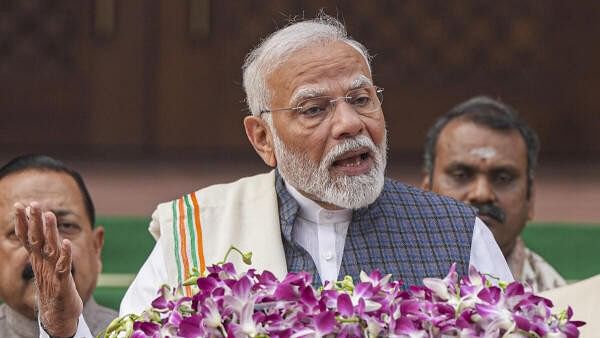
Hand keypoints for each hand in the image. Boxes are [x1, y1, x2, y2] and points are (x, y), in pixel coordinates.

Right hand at [14, 202, 81, 337]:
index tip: (21, 205)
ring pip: (49, 249)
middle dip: (34, 221)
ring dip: (49, 232)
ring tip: (49, 215)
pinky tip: (66, 243)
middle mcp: (43, 264)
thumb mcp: (60, 266)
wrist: (57, 315)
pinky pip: (62, 267)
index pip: (30, 238)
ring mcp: (52, 273)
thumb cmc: (60, 288)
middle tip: (32, 204)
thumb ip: (66, 248)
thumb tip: (93, 232)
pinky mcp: (63, 283)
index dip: (25, 222)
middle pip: (37, 240)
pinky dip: (65, 255)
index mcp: (40, 259)